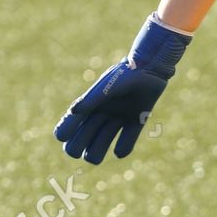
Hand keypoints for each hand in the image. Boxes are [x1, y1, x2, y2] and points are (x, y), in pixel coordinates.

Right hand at [54, 14, 191, 162]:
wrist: (152, 68)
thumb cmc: (126, 75)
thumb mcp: (108, 86)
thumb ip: (92, 99)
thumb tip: (73, 111)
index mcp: (88, 106)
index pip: (65, 128)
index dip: (65, 134)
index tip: (70, 134)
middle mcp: (99, 115)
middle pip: (78, 144)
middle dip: (80, 147)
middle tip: (89, 143)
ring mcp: (116, 120)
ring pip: (98, 148)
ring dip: (99, 148)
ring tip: (109, 134)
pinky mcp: (134, 123)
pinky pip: (124, 147)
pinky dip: (122, 149)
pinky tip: (121, 147)